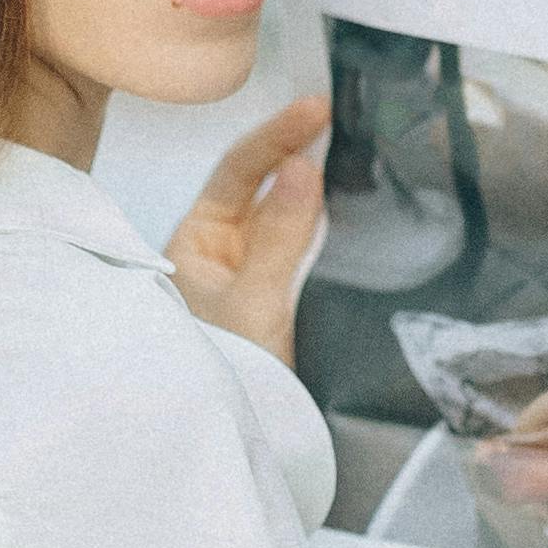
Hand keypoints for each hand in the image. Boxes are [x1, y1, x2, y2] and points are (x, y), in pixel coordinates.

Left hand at [169, 92, 329, 357]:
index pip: (235, 173)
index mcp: (194, 243)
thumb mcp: (256, 300)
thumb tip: (302, 166)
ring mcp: (248, 274)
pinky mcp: (279, 298)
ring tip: (354, 145)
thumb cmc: (228, 371)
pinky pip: (301, 247)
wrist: (243, 438)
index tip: (315, 108)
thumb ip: (283, 235)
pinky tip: (350, 205)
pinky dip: (322, 224)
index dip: (274, 136)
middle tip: (340, 112)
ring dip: (313, 185)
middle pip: (260, 187)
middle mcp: (218, 252)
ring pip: (285, 215)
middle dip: (295, 150)